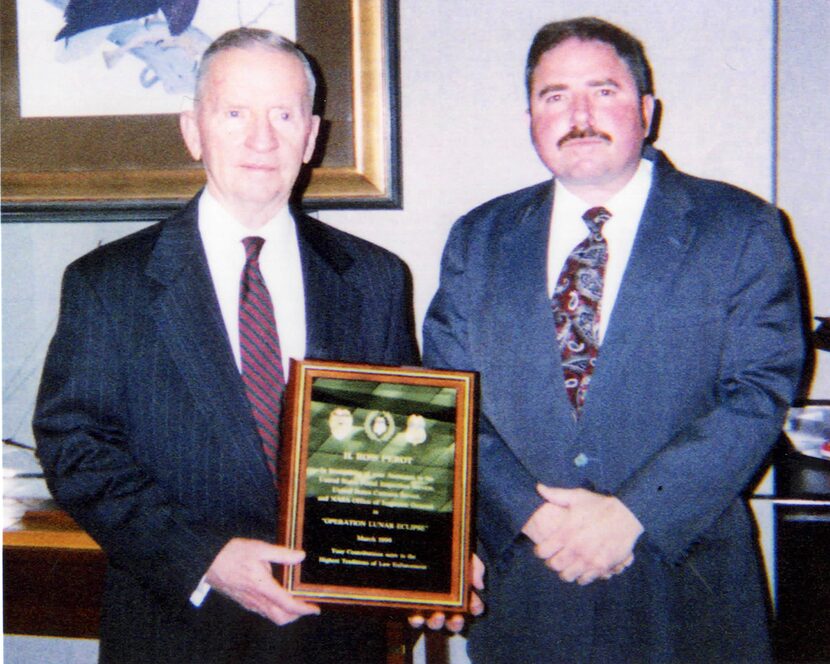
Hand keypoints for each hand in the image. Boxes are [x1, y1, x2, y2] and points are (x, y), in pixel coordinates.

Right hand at [205, 538, 319, 625]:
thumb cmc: (233, 554)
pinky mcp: (243, 601)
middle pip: (281, 617)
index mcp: (263, 587)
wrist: (208, 562)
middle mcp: (257, 599)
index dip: (303, 609)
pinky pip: (262, 612)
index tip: (315, 609)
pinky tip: (277, 598)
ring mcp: (249, 602)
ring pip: (271, 616)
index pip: (287, 605)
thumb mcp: (260, 548)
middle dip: (296, 616)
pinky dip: (274, 610)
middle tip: (307, 606)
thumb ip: (282, 554)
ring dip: (285, 614)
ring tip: (296, 602)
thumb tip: (301, 557)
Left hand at [408, 554, 484, 631]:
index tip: (474, 607)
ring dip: (438, 623)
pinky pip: (415, 620)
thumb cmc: (444, 552)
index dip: (476, 608)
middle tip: (456, 618)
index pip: (474, 605)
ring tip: (438, 616)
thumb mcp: (462, 553)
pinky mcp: (412, 608)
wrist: (418, 544)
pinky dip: (417, 621)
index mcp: (461, 593)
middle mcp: (447, 604)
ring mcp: (429, 608)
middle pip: (455, 621)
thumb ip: (475, 565)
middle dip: (456, 623)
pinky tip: (417, 617)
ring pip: (435, 623)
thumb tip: (479, 585)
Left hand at [526, 485, 642, 585]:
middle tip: (555, 558)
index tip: (542, 549)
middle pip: (554, 566)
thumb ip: (555, 494)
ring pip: (568, 576)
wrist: (627, 515)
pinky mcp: (602, 567)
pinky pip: (585, 579)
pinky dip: (581, 577)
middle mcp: (575, 548)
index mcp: (566, 532)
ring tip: (567, 566)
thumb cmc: (600, 505)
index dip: (539, 551)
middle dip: (552, 563)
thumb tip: (538, 487)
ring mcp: (589, 559)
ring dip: (565, 572)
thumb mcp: (577, 496)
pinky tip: (581, 570)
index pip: (542, 551)